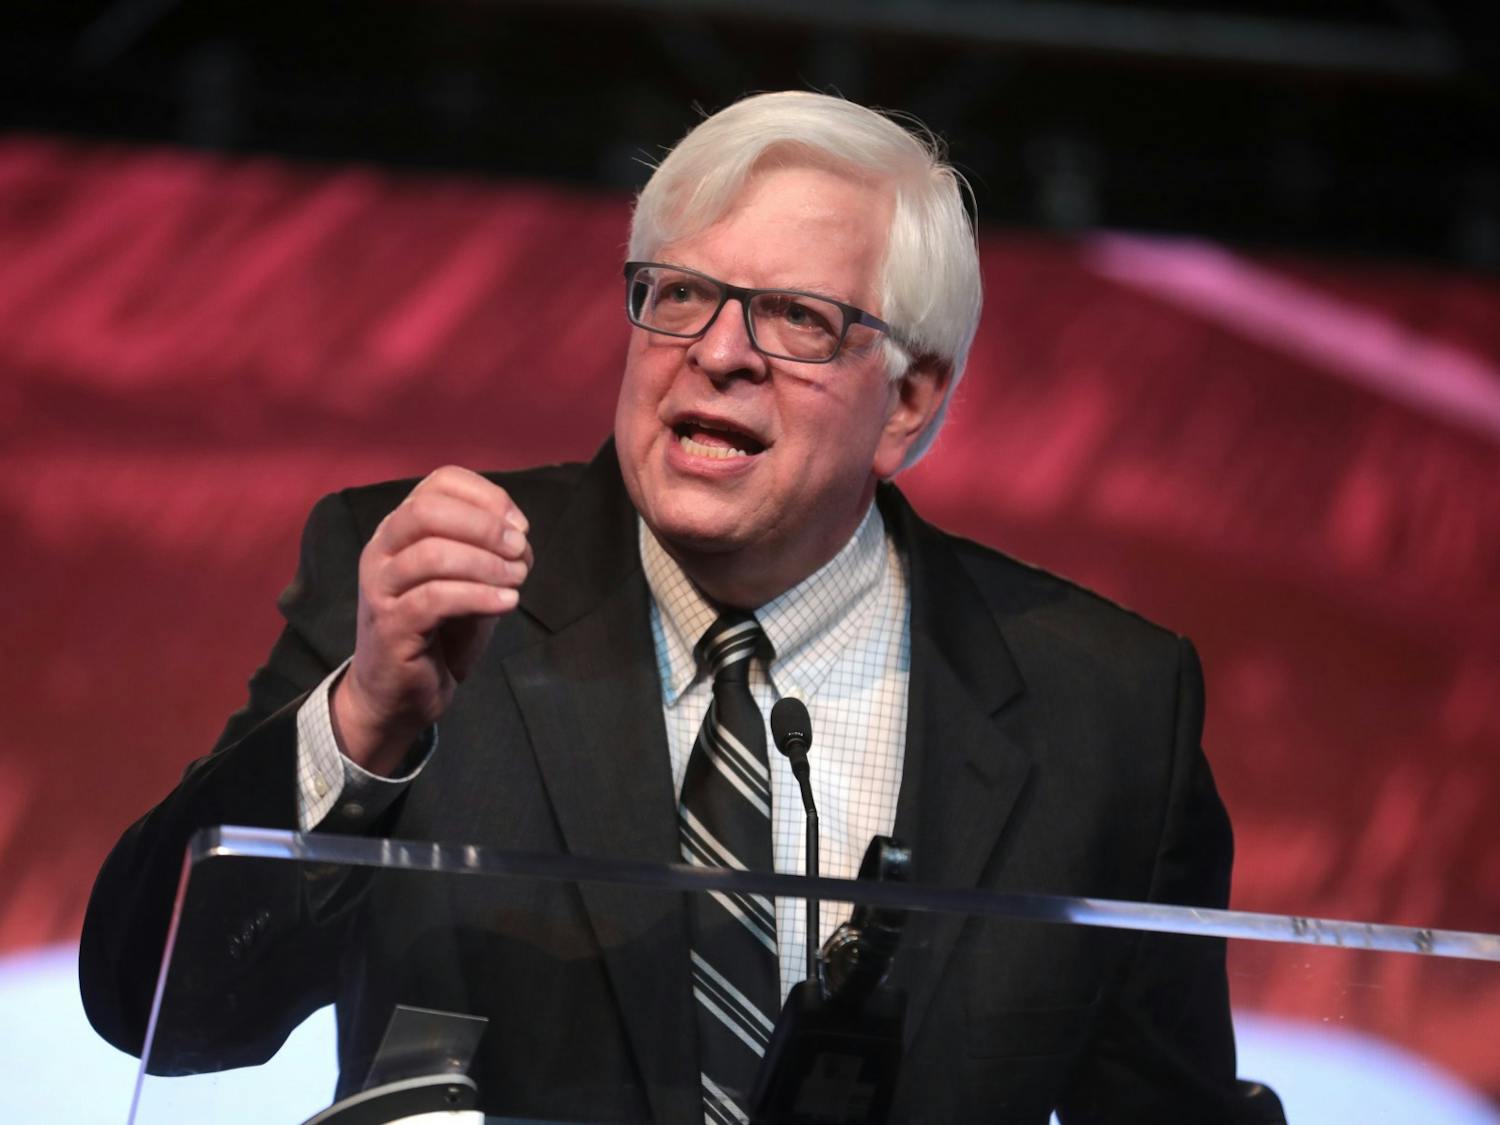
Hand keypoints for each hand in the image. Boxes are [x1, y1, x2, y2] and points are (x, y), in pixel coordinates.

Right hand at [332, 466, 531, 773]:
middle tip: (520, 550)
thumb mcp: (470, 582)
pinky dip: (479, 596)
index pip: (440, 482)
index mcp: (401, 528)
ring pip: (432, 554)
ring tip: (518, 580)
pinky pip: (435, 599)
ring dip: (486, 564)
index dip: (487, 496)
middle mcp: (382, 550)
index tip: (520, 526)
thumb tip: (521, 538)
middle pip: (427, 510)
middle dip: (485, 526)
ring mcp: (380, 587)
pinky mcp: (389, 626)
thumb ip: (490, 553)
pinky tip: (506, 603)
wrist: (399, 694)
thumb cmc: (439, 632)